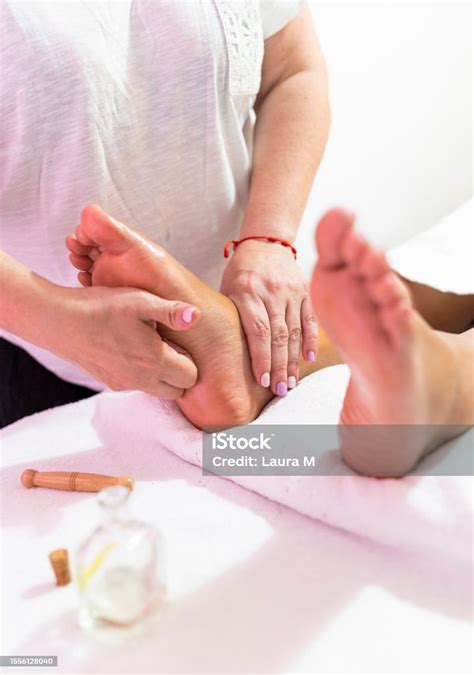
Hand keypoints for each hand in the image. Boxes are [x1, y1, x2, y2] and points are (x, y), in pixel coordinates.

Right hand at [50, 285, 199, 398]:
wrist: (60, 320)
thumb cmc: (101, 307)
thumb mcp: (140, 301)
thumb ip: (171, 311)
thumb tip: (196, 316)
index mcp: (154, 361)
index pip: (191, 377)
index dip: (189, 358)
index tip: (175, 340)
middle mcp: (141, 380)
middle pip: (177, 389)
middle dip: (179, 371)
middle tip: (165, 344)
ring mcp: (124, 384)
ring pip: (157, 390)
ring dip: (160, 373)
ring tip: (145, 344)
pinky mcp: (110, 383)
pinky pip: (136, 385)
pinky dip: (140, 373)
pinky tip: (128, 348)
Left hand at [220, 241, 317, 394]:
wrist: (265, 242)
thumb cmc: (240, 272)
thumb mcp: (226, 289)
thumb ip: (231, 318)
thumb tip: (225, 356)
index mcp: (247, 291)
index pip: (258, 331)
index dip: (261, 358)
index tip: (263, 382)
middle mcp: (271, 292)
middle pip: (279, 336)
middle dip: (279, 366)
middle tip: (281, 391)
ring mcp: (291, 291)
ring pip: (295, 331)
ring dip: (293, 360)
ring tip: (291, 382)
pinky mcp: (305, 291)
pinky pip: (310, 319)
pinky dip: (310, 340)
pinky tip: (307, 359)